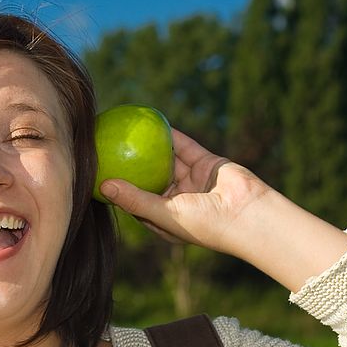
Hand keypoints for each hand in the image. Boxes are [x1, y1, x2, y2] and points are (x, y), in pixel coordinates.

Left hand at [99, 128, 271, 255]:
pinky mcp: (205, 163)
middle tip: (106, 148)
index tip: (97, 174)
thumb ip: (134, 199)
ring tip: (125, 131)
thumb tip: (103, 185)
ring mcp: (191, 180)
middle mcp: (177, 199)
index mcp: (165, 217)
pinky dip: (170, 135)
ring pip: (164, 160)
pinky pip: (183, 146)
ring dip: (147, 147)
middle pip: (147, 178)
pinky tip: (151, 122)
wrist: (249, 214)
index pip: (135, 202)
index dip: (118, 189)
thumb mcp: (165, 214)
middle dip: (129, 164)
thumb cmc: (204, 224)